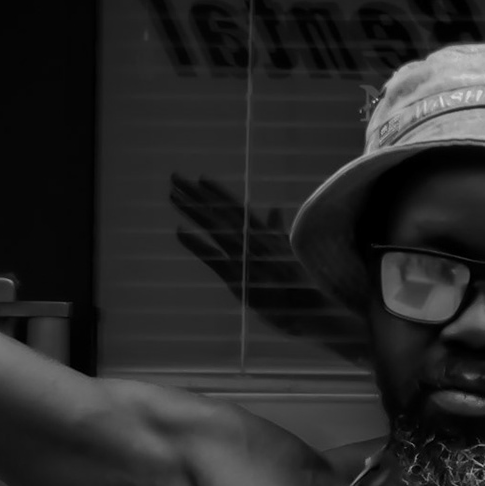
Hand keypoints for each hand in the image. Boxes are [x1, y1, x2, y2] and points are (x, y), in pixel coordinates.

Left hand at [169, 174, 368, 366]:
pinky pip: (213, 257)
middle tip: (174, 177)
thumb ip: (275, 230)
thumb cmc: (298, 285)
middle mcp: (253, 240)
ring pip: (215, 227)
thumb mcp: (285, 252)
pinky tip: (179, 231)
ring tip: (173, 195)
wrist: (311, 308)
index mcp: (262, 236)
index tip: (199, 178)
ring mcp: (246, 256)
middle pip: (220, 212)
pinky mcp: (240, 275)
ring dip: (193, 210)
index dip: (217, 193)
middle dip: (197, 194)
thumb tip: (274, 209)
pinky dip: (196, 244)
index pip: (236, 209)